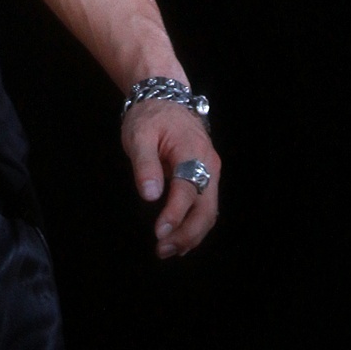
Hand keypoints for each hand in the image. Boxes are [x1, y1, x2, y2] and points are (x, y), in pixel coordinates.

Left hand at [121, 99, 220, 258]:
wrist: (164, 99)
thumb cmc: (150, 116)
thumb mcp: (139, 134)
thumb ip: (144, 164)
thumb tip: (150, 196)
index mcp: (192, 152)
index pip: (187, 190)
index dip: (174, 214)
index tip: (159, 232)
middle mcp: (209, 165)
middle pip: (206, 209)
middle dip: (186, 233)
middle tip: (162, 249)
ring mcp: (211, 172)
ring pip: (209, 212)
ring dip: (191, 235)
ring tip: (167, 250)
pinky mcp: (207, 177)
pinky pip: (205, 206)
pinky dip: (194, 225)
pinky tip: (179, 239)